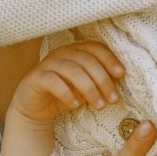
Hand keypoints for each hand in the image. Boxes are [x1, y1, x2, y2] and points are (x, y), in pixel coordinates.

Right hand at [8, 42, 124, 124]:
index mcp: (76, 50)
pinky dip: (66, 93)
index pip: (96, 48)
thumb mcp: (85, 88)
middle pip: (87, 61)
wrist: (35, 106)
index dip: (110, 59)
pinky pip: (53, 82)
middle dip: (103, 80)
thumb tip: (117, 84)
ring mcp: (49, 64)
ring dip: (89, 89)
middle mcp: (63, 53)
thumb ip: (98, 82)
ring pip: (73, 71)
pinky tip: (75, 104)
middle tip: (113, 99)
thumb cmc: (65, 93)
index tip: (121, 74)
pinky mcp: (37, 77)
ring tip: (99, 105)